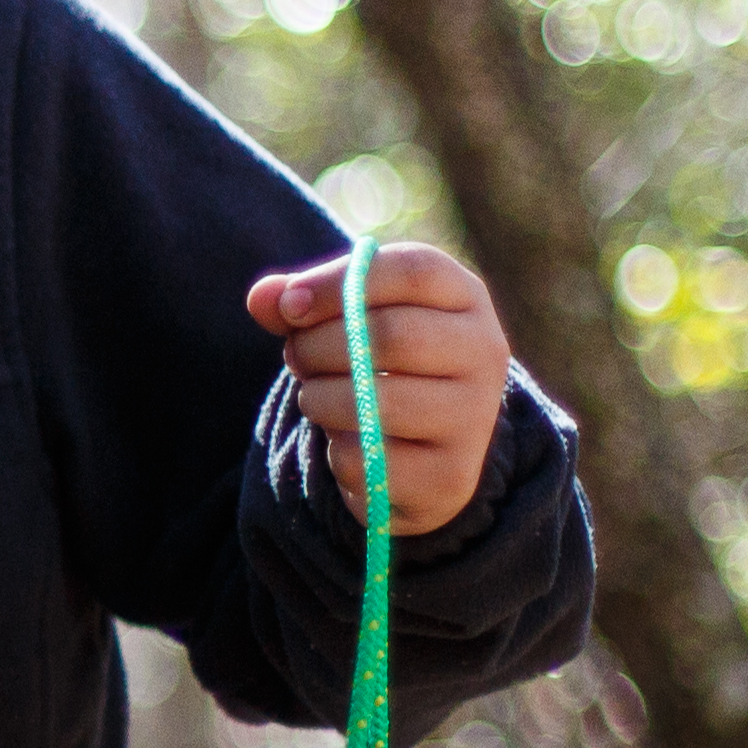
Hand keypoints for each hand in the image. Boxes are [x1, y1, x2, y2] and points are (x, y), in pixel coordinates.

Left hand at [246, 242, 511, 534]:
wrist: (423, 448)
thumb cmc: (377, 364)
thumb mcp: (346, 320)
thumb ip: (301, 303)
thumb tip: (263, 298)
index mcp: (465, 298)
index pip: (413, 271)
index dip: (339, 283)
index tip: (289, 306)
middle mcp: (484, 353)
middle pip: (393, 335)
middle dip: (320, 346)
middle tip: (295, 356)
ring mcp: (473, 418)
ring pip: (376, 402)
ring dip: (319, 398)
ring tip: (314, 396)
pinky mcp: (449, 476)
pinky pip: (367, 459)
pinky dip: (336, 449)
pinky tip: (346, 440)